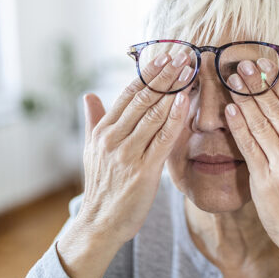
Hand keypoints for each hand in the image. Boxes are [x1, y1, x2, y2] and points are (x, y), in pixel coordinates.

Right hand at [57, 52, 193, 277]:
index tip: (165, 56)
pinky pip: (163, 139)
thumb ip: (93, 120)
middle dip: (165, 75)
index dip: (148, 74)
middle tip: (183, 54)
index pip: (128, 94)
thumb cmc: (101, 186)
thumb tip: (89, 95)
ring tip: (189, 70)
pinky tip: (186, 100)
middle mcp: (113, 138)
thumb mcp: (91, 150)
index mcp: (102, 131)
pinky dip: (175, 118)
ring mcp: (127, 154)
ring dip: (174, 90)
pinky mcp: (143, 171)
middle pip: (143, 99)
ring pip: (154, 114)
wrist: (100, 223)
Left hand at [224, 59, 278, 253]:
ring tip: (232, 80)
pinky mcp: (267, 180)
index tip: (263, 62)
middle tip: (241, 64)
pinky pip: (249, 146)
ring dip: (244, 99)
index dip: (277, 81)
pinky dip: (238, 126)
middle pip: (277, 110)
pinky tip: (230, 110)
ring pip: (261, 124)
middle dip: (257, 84)